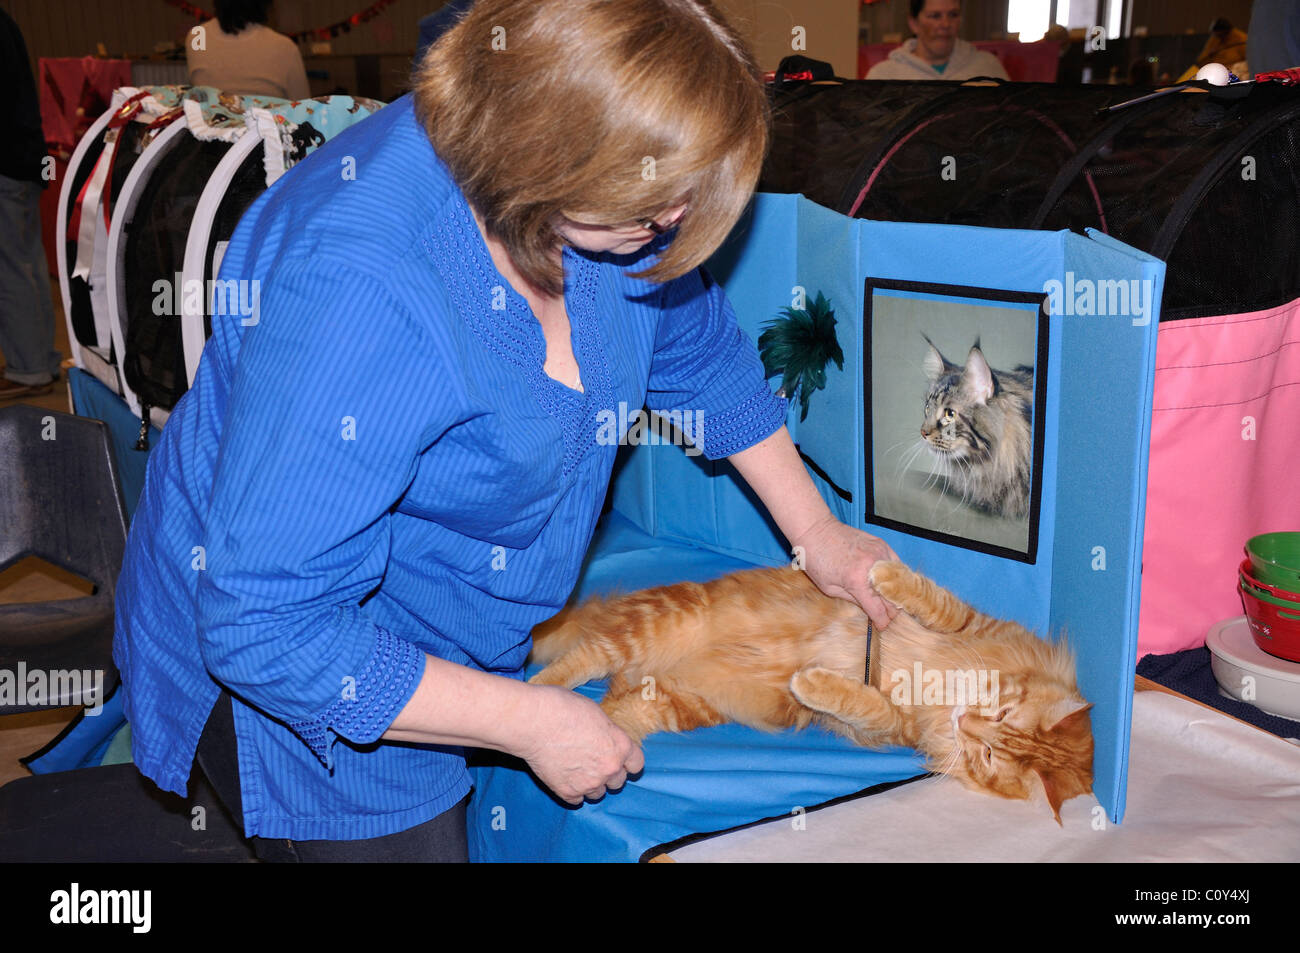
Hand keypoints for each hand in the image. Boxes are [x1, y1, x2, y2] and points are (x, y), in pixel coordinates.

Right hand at [516, 685, 643, 804]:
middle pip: (618, 781)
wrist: (534, 721)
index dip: (628, 762)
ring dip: (591, 784)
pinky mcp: (568, 792)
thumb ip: (606, 732)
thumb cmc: (563, 708)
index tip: (620, 760)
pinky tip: (564, 777)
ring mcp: (589, 783)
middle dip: (608, 773)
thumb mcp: (596, 713)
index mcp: (620, 746)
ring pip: (598, 793)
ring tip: (576, 769)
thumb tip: (605, 738)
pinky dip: (572, 791)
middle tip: (593, 762)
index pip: (637, 764)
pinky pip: (577, 800)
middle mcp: (610, 768)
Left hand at [792, 515, 899, 628]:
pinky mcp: (881, 544)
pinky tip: (887, 581)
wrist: (816, 530)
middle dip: (890, 609)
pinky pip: (896, 564)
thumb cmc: (817, 559)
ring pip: (899, 580)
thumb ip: (853, 599)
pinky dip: (894, 575)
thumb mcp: (829, 588)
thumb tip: (869, 609)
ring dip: (894, 592)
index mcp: (857, 581)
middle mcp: (873, 567)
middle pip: (891, 596)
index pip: (878, 608)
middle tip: (886, 615)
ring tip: (889, 600)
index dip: (882, 621)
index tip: (882, 626)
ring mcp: (880, 553)